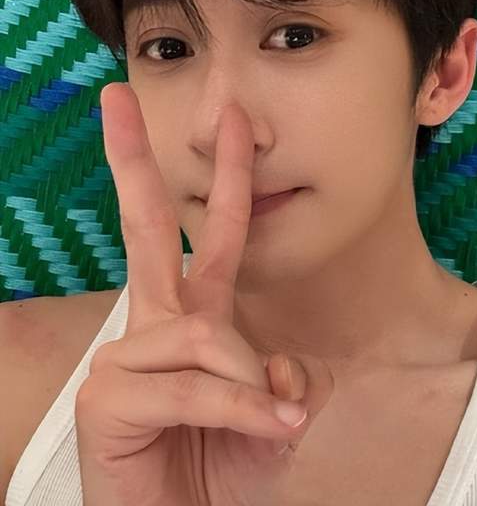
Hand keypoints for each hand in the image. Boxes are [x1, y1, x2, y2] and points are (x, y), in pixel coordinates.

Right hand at [75, 83, 333, 504]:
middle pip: (145, 225)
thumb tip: (277, 366)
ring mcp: (127, 353)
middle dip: (133, 159)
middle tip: (116, 95)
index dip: (226, 176)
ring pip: (205, 332)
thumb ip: (281, 382)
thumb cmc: (221, 468)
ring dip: (248, 381)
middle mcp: (157, 321)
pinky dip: (237, 408)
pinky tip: (261, 428)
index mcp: (199, 314)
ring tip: (271, 422)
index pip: (213, 233)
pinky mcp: (107, 394)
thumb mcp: (274, 420)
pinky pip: (193, 382)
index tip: (230, 121)